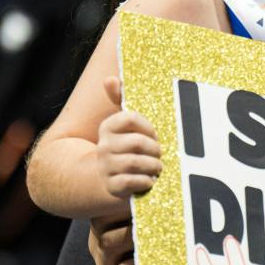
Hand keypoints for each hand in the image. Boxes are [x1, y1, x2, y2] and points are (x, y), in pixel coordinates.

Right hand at [95, 76, 160, 199]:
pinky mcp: (112, 186)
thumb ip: (120, 100)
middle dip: (154, 149)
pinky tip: (150, 181)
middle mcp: (104, 146)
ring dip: (152, 166)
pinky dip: (144, 182)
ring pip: (134, 163)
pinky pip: (130, 182)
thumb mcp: (123, 126)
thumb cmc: (124, 147)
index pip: (130, 118)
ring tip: (157, 167)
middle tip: (160, 154)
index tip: (154, 134)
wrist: (107, 177)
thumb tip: (110, 79)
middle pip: (136, 142)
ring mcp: (106, 167)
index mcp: (108, 127)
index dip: (148, 127)